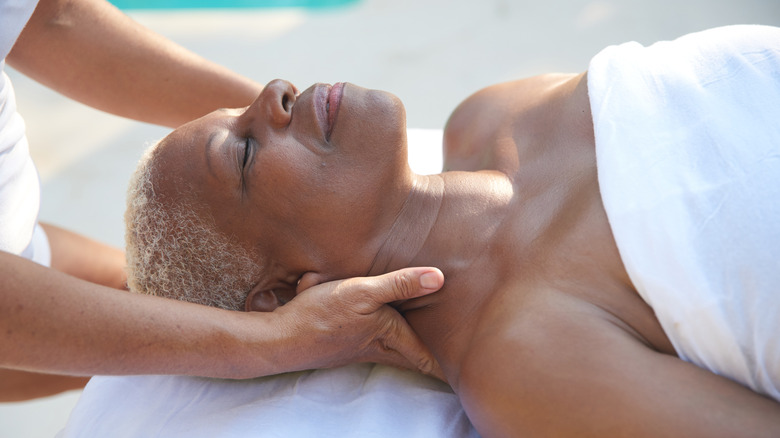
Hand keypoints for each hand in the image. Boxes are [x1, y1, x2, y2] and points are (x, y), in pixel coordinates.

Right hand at [275, 267, 444, 379]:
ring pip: (391, 344)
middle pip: (413, 355)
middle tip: (457, 359)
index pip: (428, 357)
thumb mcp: (361, 293)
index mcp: (389, 336)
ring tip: (429, 343)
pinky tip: (379, 318)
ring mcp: (358, 345)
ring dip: (409, 342)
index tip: (474, 371)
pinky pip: (365, 331)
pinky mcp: (341, 337)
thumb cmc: (321, 318)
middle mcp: (377, 346)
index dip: (450, 365)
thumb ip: (398, 285)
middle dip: (434, 356)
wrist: (278, 340)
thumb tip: (439, 278)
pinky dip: (376, 325)